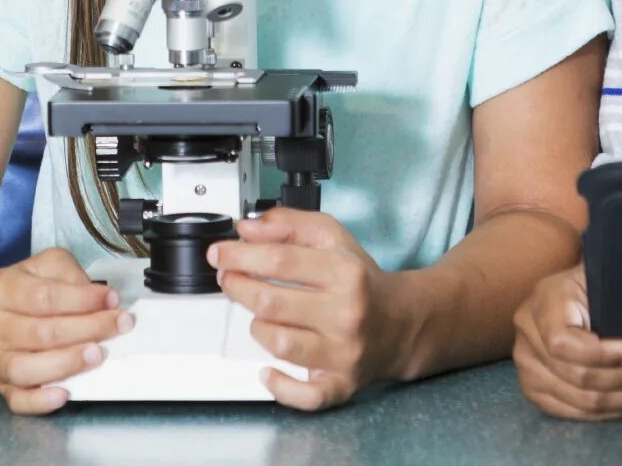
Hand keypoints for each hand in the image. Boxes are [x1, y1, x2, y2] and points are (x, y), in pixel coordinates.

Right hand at [0, 246, 128, 414]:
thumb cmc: (21, 290)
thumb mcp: (41, 267)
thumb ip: (68, 274)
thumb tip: (100, 298)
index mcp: (0, 290)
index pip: (44, 296)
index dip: (82, 299)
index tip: (112, 299)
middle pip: (40, 333)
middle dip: (86, 329)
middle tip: (118, 326)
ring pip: (26, 369)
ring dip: (66, 364)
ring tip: (97, 355)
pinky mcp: (0, 387)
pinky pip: (17, 400)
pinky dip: (40, 402)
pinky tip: (64, 394)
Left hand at [212, 207, 408, 410]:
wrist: (400, 323)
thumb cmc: (360, 281)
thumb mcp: (333, 238)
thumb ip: (290, 225)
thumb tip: (248, 229)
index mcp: (346, 273)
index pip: (280, 261)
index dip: (240, 255)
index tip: (220, 253)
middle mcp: (347, 314)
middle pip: (272, 302)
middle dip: (238, 287)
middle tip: (229, 279)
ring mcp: (344, 353)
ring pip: (281, 344)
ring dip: (258, 328)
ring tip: (260, 316)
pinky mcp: (342, 384)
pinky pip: (307, 396)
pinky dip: (281, 387)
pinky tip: (268, 371)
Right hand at [512, 263, 621, 419]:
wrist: (574, 295)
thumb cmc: (597, 283)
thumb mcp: (604, 276)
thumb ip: (619, 291)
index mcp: (543, 301)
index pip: (563, 343)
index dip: (604, 355)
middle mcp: (527, 338)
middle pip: (578, 377)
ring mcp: (528, 369)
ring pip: (583, 401)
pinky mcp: (537, 392)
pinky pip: (578, 414)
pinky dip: (616, 412)